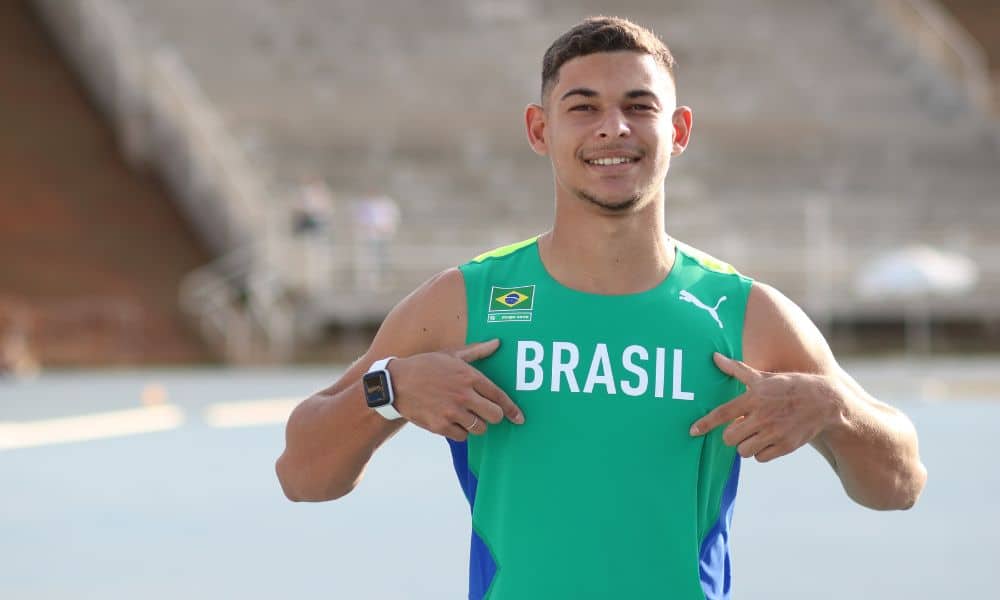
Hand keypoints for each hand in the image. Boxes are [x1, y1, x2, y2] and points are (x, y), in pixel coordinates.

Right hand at [389, 339, 524, 441]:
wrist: (395, 383)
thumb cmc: (426, 366)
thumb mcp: (451, 355)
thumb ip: (477, 351)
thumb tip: (498, 342)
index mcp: (469, 376)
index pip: (499, 396)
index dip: (512, 409)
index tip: (519, 418)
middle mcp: (463, 395)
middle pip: (494, 416)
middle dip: (493, 416)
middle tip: (486, 413)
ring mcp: (452, 411)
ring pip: (479, 428)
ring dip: (476, 425)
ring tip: (465, 416)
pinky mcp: (440, 426)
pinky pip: (462, 436)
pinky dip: (460, 432)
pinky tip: (452, 421)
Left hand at [689, 353, 839, 461]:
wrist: (825, 402)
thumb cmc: (789, 386)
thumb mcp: (763, 376)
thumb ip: (737, 370)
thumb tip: (714, 357)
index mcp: (754, 398)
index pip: (723, 413)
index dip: (705, 424)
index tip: (692, 431)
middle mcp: (762, 416)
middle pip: (730, 437)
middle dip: (731, 435)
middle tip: (739, 427)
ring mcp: (775, 433)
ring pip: (743, 450)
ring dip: (745, 445)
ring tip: (754, 434)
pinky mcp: (786, 446)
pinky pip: (760, 458)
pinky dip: (760, 453)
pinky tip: (766, 441)